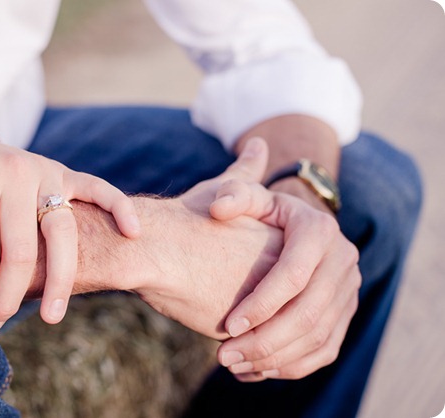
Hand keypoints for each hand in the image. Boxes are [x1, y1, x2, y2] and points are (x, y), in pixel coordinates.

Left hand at [0, 121, 139, 333]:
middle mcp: (17, 171)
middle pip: (22, 251)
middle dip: (8, 298)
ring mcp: (46, 171)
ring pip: (63, 232)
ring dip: (61, 280)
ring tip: (53, 317)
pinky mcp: (64, 173)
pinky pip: (98, 189)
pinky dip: (118, 208)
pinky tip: (132, 233)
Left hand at [210, 138, 360, 380]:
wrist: (285, 228)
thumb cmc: (256, 213)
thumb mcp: (245, 195)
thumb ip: (232, 195)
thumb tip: (219, 209)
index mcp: (320, 230)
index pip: (294, 275)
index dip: (262, 303)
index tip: (228, 324)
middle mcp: (343, 261)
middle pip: (309, 313)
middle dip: (265, 340)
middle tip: (223, 355)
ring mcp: (348, 290)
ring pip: (318, 337)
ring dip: (275, 358)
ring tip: (234, 366)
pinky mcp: (344, 314)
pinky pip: (325, 350)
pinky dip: (292, 366)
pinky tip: (255, 370)